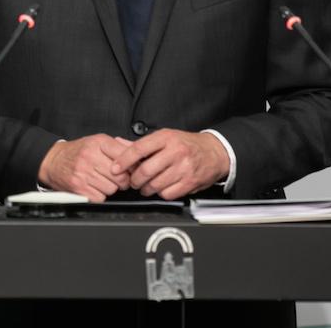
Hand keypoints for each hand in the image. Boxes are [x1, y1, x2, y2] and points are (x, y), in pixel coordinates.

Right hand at [36, 134, 132, 201]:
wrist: (53, 161)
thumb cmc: (77, 152)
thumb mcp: (97, 142)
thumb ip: (119, 146)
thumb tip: (138, 153)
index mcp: (97, 143)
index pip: (124, 156)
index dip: (132, 166)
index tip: (131, 170)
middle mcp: (90, 157)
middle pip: (120, 176)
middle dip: (122, 180)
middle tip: (117, 178)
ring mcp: (83, 173)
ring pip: (112, 189)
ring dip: (110, 188)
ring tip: (101, 181)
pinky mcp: (79, 187)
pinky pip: (100, 198)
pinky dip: (99, 195)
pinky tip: (94, 187)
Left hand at [109, 129, 229, 200]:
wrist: (214, 152)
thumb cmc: (187, 144)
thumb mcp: (166, 137)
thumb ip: (143, 144)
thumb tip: (118, 144)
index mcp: (166, 137)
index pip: (139, 149)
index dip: (124, 161)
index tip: (115, 168)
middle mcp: (176, 152)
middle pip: (146, 170)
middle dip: (134, 179)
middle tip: (133, 181)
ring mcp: (184, 167)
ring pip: (155, 184)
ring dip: (146, 189)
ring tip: (146, 186)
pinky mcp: (190, 182)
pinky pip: (168, 193)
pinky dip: (161, 193)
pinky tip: (161, 188)